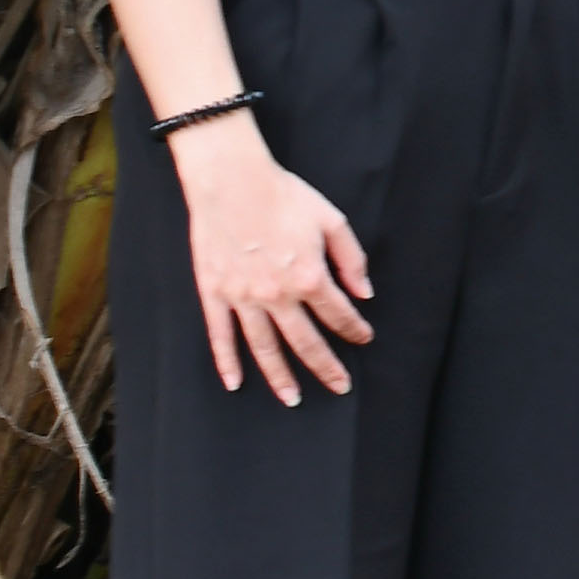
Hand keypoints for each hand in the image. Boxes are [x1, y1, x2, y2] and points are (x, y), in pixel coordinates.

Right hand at [175, 124, 374, 402]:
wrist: (232, 180)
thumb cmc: (283, 195)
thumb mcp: (330, 220)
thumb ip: (351, 259)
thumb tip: (364, 293)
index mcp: (309, 276)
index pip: (338, 314)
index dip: (354, 329)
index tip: (364, 338)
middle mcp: (277, 294)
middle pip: (306, 341)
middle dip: (326, 366)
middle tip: (339, 387)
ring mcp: (243, 297)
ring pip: (264, 348)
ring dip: (280, 376)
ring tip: (293, 398)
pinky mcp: (215, 293)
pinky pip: (221, 335)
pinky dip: (227, 361)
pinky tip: (235, 383)